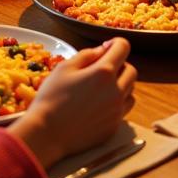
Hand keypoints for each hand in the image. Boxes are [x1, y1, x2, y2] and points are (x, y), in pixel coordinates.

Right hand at [11, 38, 136, 167]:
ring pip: (130, 90)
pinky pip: (124, 108)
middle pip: (131, 70)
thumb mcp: (64, 68)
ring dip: (121, 84)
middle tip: (102, 68)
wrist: (47, 134)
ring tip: (101, 87)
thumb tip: (102, 51)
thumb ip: (86, 55)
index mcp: (103, 72)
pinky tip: (99, 104)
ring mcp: (117, 111)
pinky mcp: (114, 126)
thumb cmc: (51, 98)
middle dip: (119, 64)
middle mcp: (116, 91)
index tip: (106, 47)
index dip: (115, 43)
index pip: (123, 47)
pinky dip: (117, 102)